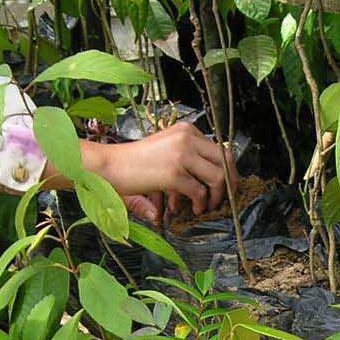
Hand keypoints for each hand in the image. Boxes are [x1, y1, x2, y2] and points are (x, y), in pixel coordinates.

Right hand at [85, 122, 232, 226]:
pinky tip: (194, 209)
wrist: (109, 165)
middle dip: (230, 182)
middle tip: (225, 198)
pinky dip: (201, 204)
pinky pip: (200, 191)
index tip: (225, 185)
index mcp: (186, 130)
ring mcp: (181, 154)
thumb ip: (188, 158)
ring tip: (208, 206)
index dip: (227, 170)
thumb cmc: (134, 161)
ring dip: (217, 196)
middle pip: (225, 160)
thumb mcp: (165, 150)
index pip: (219, 148)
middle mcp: (187, 138)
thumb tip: (213, 178)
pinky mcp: (174, 173)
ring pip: (217, 176)